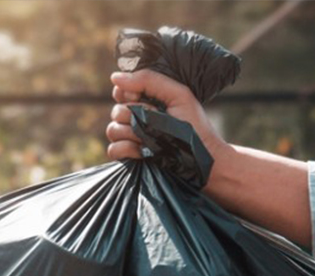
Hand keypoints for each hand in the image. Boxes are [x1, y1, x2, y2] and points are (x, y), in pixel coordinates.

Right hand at [105, 70, 224, 161]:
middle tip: (154, 121)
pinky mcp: (130, 156)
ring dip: (130, 132)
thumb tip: (115, 77)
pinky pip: (113, 150)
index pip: (121, 91)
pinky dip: (126, 149)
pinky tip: (142, 152)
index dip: (126, 93)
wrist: (202, 158)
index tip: (140, 97)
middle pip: (116, 111)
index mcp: (146, 101)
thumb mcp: (178, 94)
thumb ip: (149, 80)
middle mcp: (136, 118)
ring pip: (112, 130)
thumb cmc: (194, 126)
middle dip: (132, 115)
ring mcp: (132, 138)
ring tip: (150, 138)